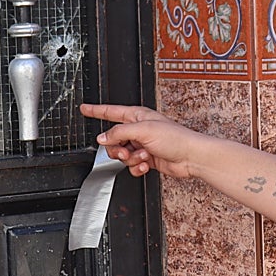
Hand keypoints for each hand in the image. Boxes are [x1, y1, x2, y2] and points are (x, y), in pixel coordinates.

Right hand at [80, 103, 201, 178]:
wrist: (190, 157)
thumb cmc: (175, 138)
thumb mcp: (143, 130)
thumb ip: (119, 133)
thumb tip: (103, 138)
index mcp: (137, 116)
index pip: (111, 111)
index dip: (96, 110)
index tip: (84, 108)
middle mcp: (138, 130)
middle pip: (113, 140)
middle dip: (118, 149)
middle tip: (127, 151)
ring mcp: (142, 145)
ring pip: (122, 155)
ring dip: (132, 159)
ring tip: (144, 156)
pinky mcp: (147, 159)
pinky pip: (132, 166)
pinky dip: (138, 167)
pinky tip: (147, 164)